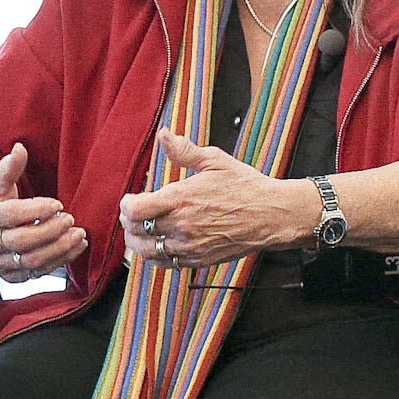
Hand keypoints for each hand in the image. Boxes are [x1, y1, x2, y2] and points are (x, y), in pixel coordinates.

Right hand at [0, 144, 88, 281]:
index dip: (37, 210)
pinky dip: (59, 262)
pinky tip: (75, 248)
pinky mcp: (9, 277)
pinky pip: (36, 273)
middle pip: (22, 241)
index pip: (11, 215)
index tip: (58, 204)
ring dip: (59, 249)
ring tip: (78, 235)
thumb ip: (9, 167)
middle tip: (70, 220)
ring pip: (31, 261)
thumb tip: (20, 148)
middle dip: (51, 231)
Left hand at [118, 132, 313, 270]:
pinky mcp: (198, 260)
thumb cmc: (246, 186)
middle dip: (128, 221)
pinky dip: (154, 255)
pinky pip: (166, 263)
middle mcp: (182, 225)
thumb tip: (163, 135)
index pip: (135, 210)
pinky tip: (156, 245)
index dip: (126, 205)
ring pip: (147, 251)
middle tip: (131, 214)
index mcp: (182, 198)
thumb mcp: (215, 161)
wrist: (272, 216)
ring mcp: (190, 246)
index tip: (130, 199)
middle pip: (136, 231)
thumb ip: (184, 151)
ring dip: (136, 241)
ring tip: (137, 232)